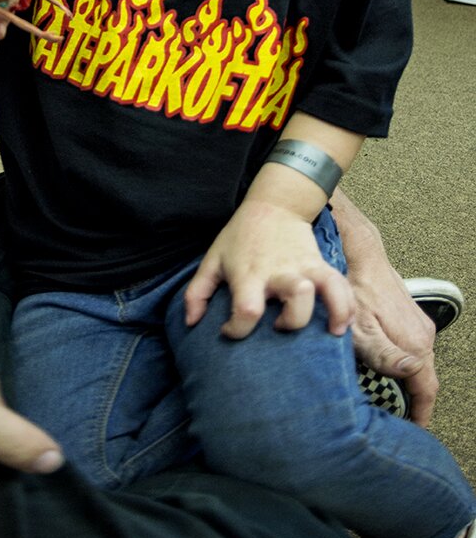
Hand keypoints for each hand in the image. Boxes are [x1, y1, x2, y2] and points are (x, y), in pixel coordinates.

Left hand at [184, 199, 354, 339]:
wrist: (274, 204)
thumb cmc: (240, 237)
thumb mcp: (213, 259)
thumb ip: (197, 292)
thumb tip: (190, 323)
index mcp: (249, 272)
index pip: (247, 309)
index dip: (237, 329)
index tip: (230, 331)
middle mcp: (279, 271)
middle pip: (296, 299)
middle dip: (291, 323)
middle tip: (277, 327)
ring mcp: (304, 267)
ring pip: (324, 290)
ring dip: (331, 313)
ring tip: (328, 333)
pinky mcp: (320, 264)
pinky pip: (341, 286)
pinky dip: (346, 307)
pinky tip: (342, 325)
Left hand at [330, 190, 438, 425]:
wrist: (358, 252)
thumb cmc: (353, 289)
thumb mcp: (361, 328)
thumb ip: (386, 355)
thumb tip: (413, 372)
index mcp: (416, 344)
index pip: (426, 390)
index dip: (420, 415)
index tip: (414, 431)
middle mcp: (423, 335)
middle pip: (422, 379)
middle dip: (412, 400)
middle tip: (397, 418)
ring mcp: (418, 323)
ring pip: (416, 362)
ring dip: (406, 380)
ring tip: (390, 397)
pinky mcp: (408, 314)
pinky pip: (409, 346)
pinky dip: (401, 361)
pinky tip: (384, 365)